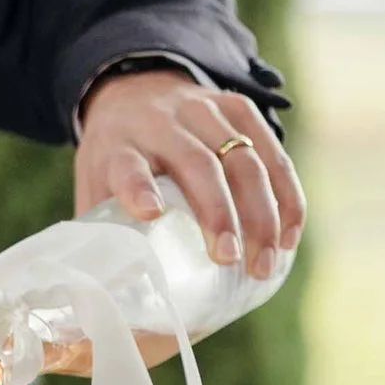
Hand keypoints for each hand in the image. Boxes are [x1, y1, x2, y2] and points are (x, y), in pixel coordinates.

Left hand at [71, 69, 304, 284]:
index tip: (151, 213)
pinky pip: (273, 153)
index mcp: (120, 145)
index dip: (139, 188)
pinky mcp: (239, 108)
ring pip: (244, 158)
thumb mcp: (95, 184)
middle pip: (198, 164)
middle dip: (218, 214)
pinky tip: (289, 235)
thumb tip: (112, 295)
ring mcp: (204, 111)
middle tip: (229, 259)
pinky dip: (287, 195)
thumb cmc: (116, 156)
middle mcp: (163, 122)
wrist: (136, 89)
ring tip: (266, 262)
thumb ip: (102, 228)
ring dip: (262, 213)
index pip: (128, 165)